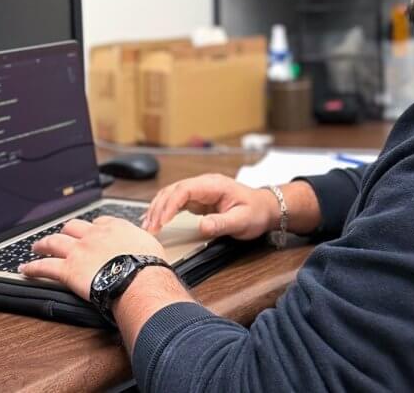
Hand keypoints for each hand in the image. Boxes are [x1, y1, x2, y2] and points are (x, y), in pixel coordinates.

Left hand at [20, 216, 164, 299]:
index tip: (89, 231)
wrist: (138, 278)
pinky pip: (45, 267)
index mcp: (114, 228)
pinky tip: (25, 270)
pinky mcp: (68, 270)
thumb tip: (145, 247)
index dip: (90, 228)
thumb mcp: (150, 245)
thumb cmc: (148, 265)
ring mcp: (78, 251)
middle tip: (59, 236)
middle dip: (64, 231)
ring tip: (36, 247)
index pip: (98, 222)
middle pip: (72, 227)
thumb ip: (142, 242)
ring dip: (42, 245)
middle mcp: (93, 236)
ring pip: (54, 243)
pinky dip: (32, 268)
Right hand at [141, 173, 278, 239]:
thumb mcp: (242, 221)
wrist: (265, 208)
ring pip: (170, 195)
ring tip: (148, 227)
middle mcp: (203, 185)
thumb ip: (222, 223)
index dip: (170, 205)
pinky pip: (175, 202)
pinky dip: (163, 210)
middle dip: (158, 209)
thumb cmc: (256, 212)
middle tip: (150, 229)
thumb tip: (202, 226)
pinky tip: (155, 221)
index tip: (162, 222)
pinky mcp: (198, 200)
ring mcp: (199, 191)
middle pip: (172, 191)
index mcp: (213, 185)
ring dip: (157, 209)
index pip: (184, 190)